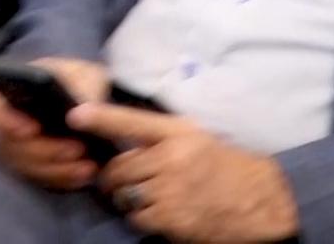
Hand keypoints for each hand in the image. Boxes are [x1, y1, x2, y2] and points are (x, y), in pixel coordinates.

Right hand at [0, 57, 107, 190]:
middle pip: (8, 145)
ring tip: (87, 166)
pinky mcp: (33, 167)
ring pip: (24, 166)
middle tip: (77, 149)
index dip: (2, 120)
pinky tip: (84, 174)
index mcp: (12, 91)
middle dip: (43, 150)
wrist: (93, 103)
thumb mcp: (87, 75)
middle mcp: (8, 121)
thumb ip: (83, 89)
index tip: (32, 129)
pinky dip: (62, 178)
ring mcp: (18, 147)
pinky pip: (39, 179)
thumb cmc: (82, 80)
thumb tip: (77, 112)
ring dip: (56, 169)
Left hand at [76, 104, 300, 242]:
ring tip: (144, 197)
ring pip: (125, 195)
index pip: (133, 122)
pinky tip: (158, 213)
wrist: (257, 201)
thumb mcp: (196, 139)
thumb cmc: (225, 166)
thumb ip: (162, 138)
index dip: (101, 118)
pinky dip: (141, 218)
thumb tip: (124, 141)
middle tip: (119, 180)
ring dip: (127, 199)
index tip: (75, 114)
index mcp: (179, 133)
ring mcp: (170, 190)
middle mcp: (172, 158)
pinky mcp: (171, 218)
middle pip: (120, 167)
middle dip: (114, 177)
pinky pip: (137, 218)